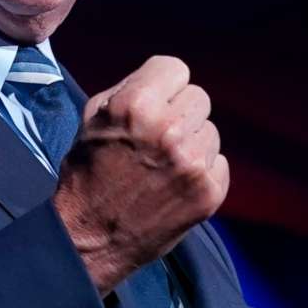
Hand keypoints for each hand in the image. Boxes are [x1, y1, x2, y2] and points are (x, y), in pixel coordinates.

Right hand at [50, 55, 228, 295]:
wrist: (90, 239)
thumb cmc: (87, 177)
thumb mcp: (92, 121)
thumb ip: (128, 91)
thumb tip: (162, 81)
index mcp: (136, 106)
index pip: (174, 67)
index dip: (162, 85)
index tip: (154, 103)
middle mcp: (169, 130)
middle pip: (198, 97)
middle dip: (179, 113)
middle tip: (157, 139)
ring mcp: (193, 163)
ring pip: (210, 131)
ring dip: (191, 144)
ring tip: (163, 166)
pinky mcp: (208, 192)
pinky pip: (219, 163)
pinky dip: (201, 173)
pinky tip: (174, 185)